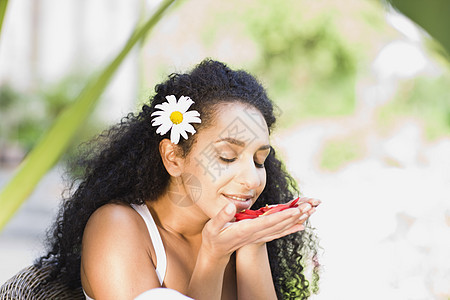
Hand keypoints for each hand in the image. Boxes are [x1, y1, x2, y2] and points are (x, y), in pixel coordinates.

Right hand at [200, 198, 319, 260]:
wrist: (216, 251)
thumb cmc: (213, 237)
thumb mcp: (212, 226)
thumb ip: (222, 216)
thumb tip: (231, 206)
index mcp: (245, 229)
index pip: (267, 222)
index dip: (282, 216)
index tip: (295, 210)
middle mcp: (255, 234)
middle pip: (279, 224)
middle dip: (295, 215)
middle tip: (309, 206)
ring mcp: (259, 236)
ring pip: (281, 228)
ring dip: (296, 220)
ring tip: (309, 211)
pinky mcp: (261, 236)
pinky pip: (279, 232)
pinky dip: (291, 228)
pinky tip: (301, 225)